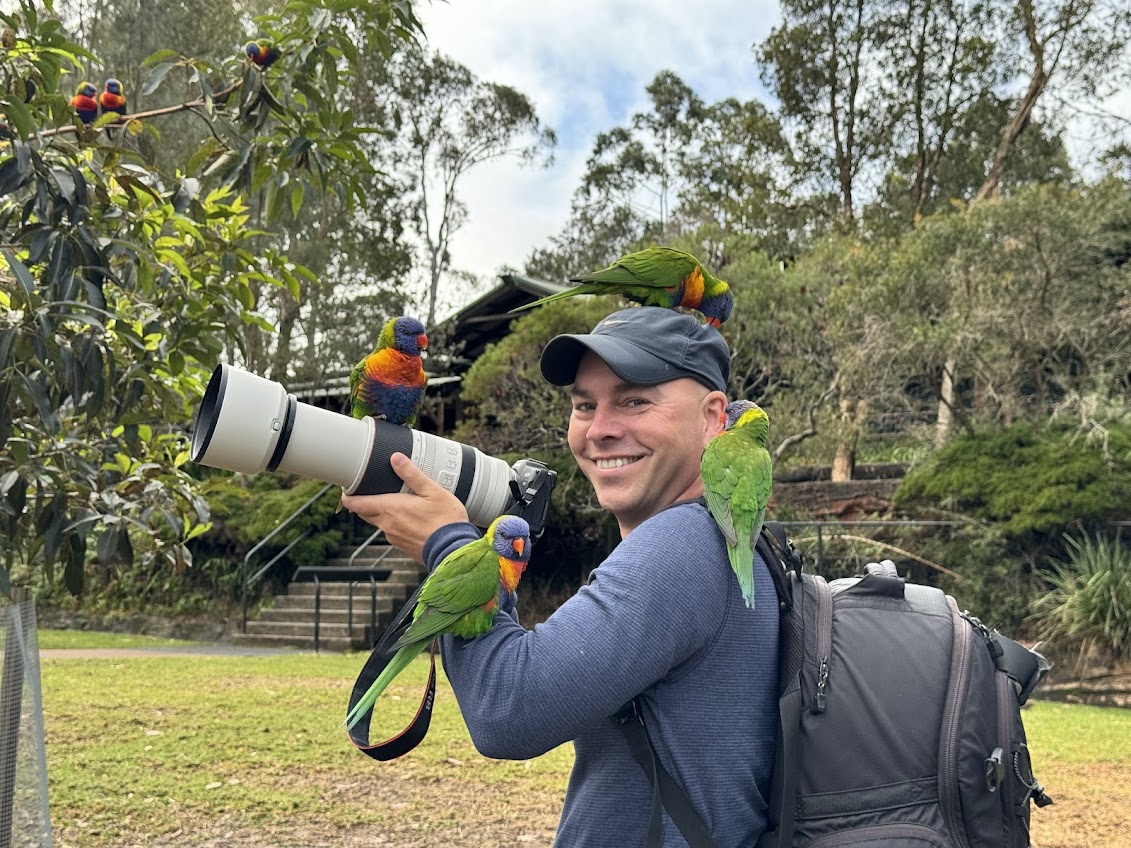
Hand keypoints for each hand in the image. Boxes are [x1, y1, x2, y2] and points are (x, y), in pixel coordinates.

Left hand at [340, 452, 469, 562]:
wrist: (454, 549)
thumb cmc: (446, 520)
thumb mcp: (432, 491)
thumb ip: (412, 474)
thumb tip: (396, 458)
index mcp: (390, 509)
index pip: (356, 504)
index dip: (348, 496)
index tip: (348, 489)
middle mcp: (387, 525)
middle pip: (364, 513)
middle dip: (364, 503)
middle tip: (371, 491)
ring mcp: (394, 537)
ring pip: (379, 522)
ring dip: (382, 513)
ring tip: (398, 503)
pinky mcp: (403, 546)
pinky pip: (392, 532)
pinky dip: (396, 524)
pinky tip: (411, 519)